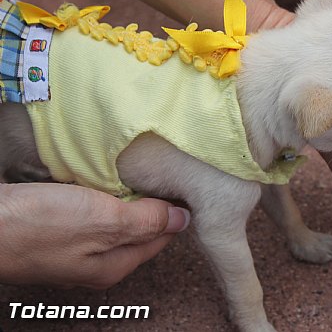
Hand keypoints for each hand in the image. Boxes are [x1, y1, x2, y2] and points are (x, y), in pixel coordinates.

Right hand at [0, 183, 189, 288]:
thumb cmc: (39, 225)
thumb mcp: (104, 220)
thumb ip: (146, 221)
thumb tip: (183, 219)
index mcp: (115, 265)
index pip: (161, 237)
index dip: (173, 210)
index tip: (179, 185)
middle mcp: (97, 262)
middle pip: (138, 231)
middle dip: (150, 204)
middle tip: (157, 175)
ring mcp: (73, 249)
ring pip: (112, 221)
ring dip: (123, 199)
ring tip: (132, 175)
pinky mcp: (53, 232)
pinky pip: (87, 214)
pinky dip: (97, 198)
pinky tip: (98, 183)